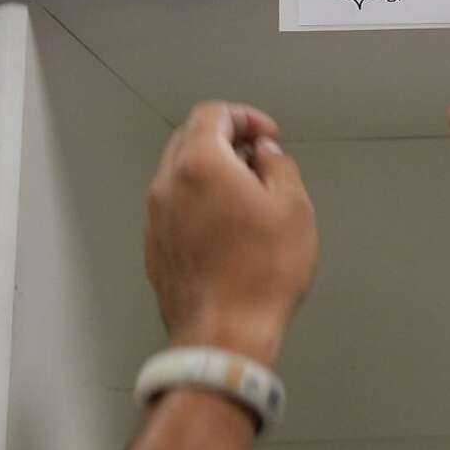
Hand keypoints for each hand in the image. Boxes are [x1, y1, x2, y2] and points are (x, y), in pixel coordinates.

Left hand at [145, 102, 316, 365]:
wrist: (226, 334)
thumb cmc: (262, 273)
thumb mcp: (293, 206)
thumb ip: (278, 165)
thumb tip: (265, 155)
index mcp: (200, 165)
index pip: (213, 114)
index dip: (245, 117)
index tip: (268, 135)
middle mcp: (169, 186)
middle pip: (190, 139)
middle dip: (226, 138)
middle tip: (259, 155)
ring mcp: (157, 219)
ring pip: (179, 173)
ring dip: (212, 170)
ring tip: (248, 192)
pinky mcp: (156, 248)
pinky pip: (175, 207)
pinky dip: (199, 200)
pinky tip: (229, 224)